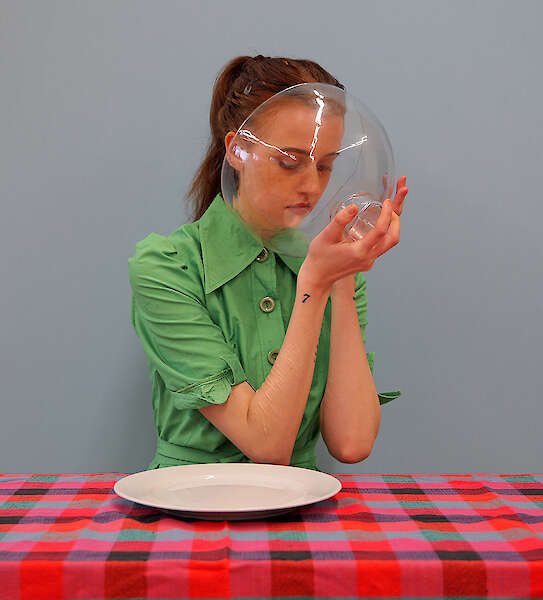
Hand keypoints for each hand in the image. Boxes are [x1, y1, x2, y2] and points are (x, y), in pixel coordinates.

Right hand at [299, 175, 408, 290]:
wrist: (318, 276)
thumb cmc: (319, 256)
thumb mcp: (326, 235)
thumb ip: (340, 220)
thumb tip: (354, 206)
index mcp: (359, 251)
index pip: (380, 231)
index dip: (386, 214)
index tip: (387, 202)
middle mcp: (368, 258)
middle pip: (392, 239)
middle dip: (395, 221)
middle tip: (389, 207)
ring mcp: (369, 262)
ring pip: (389, 245)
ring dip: (392, 229)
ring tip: (385, 214)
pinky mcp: (367, 263)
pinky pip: (381, 248)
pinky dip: (384, 235)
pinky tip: (375, 226)